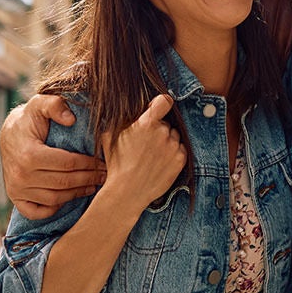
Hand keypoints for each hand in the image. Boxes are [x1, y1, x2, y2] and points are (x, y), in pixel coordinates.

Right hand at [0, 94, 104, 219]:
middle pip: (64, 183)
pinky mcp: (16, 198)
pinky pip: (37, 212)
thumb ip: (55, 105)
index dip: (88, 164)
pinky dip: (53, 209)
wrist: (8, 134)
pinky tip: (66, 198)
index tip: (102, 161)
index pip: (68, 164)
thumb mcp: (40, 104)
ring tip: (92, 185)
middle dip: (88, 179)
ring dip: (76, 194)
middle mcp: (21, 175)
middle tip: (104, 176)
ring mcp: (17, 189)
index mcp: (29, 155)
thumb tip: (71, 119)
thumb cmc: (29, 120)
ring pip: (55, 199)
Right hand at [98, 94, 186, 209]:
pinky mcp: (181, 160)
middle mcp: (163, 132)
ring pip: (174, 137)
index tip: (158, 109)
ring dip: (166, 142)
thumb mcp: (110, 136)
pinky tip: (159, 163)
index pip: (164, 101)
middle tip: (146, 144)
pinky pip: (180, 150)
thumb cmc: (116, 164)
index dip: (160, 104)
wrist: (127, 191)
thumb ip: (123, 121)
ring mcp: (173, 146)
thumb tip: (128, 115)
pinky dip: (173, 154)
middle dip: (158, 130)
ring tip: (152, 156)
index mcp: (147, 123)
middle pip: (166, 123)